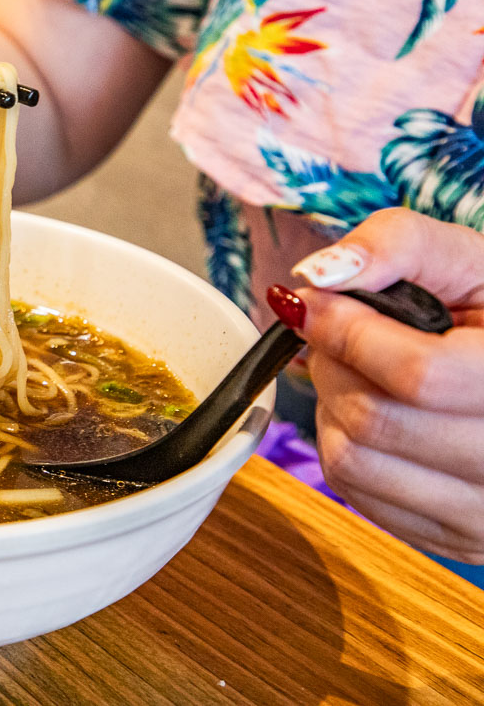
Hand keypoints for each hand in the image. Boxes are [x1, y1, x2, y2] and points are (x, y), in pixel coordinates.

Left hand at [283, 208, 483, 563]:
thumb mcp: (469, 259)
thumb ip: (398, 245)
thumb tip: (317, 276)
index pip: (415, 375)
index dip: (346, 332)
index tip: (315, 304)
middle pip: (373, 421)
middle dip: (334, 365)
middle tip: (343, 335)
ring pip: (352, 462)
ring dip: (332, 408)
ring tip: (362, 374)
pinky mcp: (457, 538)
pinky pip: (356, 493)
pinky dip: (343, 446)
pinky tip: (374, 414)